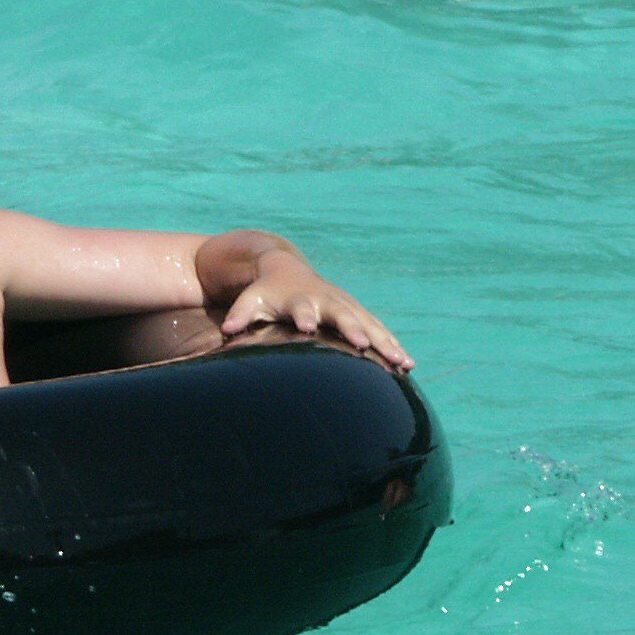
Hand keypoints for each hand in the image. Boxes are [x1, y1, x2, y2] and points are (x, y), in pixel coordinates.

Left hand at [218, 264, 412, 373]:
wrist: (284, 269)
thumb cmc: (266, 292)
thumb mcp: (250, 300)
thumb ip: (241, 314)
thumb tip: (226, 329)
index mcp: (299, 298)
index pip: (301, 308)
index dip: (304, 316)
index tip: (307, 327)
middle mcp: (327, 300)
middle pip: (343, 314)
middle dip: (354, 329)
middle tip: (364, 345)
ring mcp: (345, 305)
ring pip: (369, 324)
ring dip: (385, 343)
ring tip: (402, 364)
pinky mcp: (357, 312)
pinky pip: (378, 329)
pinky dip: (392, 345)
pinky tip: (407, 365)